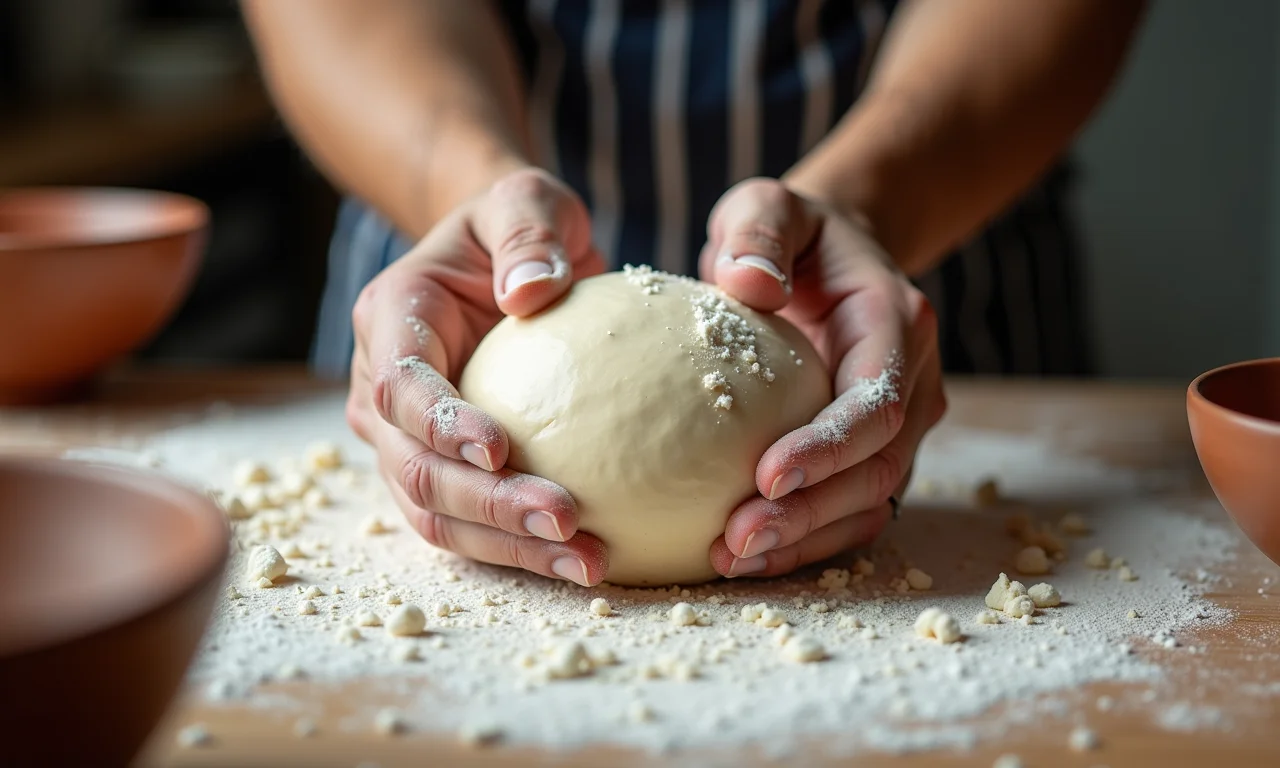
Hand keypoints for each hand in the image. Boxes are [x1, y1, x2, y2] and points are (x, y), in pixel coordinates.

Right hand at [346, 168, 608, 585]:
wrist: (503, 263)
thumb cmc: (517, 227)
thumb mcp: (527, 199)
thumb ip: (528, 231)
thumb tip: (532, 292)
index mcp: (390, 320)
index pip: (399, 385)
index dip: (441, 423)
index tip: (502, 450)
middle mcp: (379, 389)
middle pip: (415, 468)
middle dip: (488, 505)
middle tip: (568, 521)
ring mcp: (403, 441)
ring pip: (436, 515)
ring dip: (507, 547)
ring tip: (588, 562)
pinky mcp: (442, 473)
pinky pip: (470, 528)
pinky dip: (519, 551)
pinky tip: (583, 561)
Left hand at [700, 178, 945, 577]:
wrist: (829, 259)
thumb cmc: (792, 234)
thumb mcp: (768, 206)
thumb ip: (759, 232)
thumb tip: (748, 285)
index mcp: (896, 324)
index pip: (877, 401)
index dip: (830, 447)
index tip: (766, 477)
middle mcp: (914, 382)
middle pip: (877, 469)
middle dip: (811, 513)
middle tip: (736, 539)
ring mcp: (900, 426)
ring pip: (870, 503)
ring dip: (806, 540)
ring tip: (732, 560)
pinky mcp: (871, 455)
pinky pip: (850, 511)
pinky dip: (806, 542)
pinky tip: (746, 558)